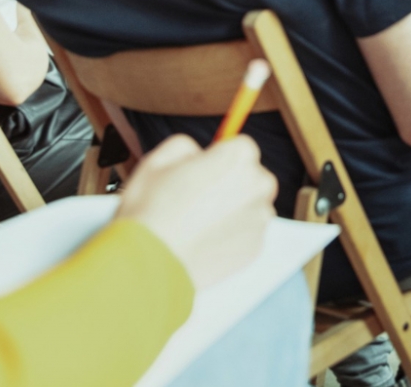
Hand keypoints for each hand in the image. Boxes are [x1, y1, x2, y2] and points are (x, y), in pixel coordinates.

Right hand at [115, 134, 277, 288]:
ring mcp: (260, 218)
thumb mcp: (158, 160)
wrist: (150, 263)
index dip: (217, 159)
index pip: (239, 147)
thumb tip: (197, 153)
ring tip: (197, 222)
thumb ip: (186, 146)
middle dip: (229, 183)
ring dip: (231, 209)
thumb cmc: (152, 212)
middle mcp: (258, 185)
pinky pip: (246, 233)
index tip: (203, 171)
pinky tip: (204, 239)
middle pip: (249, 176)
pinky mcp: (256, 247)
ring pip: (249, 205)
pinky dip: (231, 235)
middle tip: (197, 198)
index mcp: (239, 157)